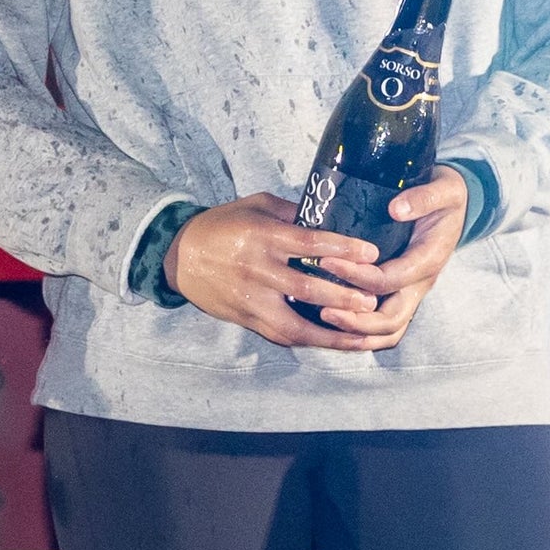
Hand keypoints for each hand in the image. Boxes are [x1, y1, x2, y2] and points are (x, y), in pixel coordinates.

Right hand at [160, 193, 391, 351]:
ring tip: (361, 335)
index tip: (371, 253)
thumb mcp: (254, 206)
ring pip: (295, 322)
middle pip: (306, 287)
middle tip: (372, 300)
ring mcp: (250, 298)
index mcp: (262, 237)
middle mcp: (257, 269)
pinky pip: (280, 334)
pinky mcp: (245, 318)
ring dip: (330, 331)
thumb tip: (327, 217)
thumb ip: (290, 212)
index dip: (342, 249)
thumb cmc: (220, 225)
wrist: (178, 255)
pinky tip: (331, 343)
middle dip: (343, 296)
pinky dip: (308, 340)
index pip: (309, 243)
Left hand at [302, 165, 471, 345]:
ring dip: (358, 331)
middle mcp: (421, 282)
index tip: (327, 262)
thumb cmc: (446, 196)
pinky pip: (385, 324)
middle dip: (356, 319)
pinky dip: (362, 331)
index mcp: (429, 259)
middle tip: (321, 308)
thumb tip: (396, 209)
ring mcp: (412, 291)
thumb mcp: (445, 188)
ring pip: (389, 329)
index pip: (390, 279)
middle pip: (391, 319)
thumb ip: (424, 198)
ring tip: (324, 319)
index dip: (358, 276)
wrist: (453, 204)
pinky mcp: (402, 292)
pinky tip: (333, 322)